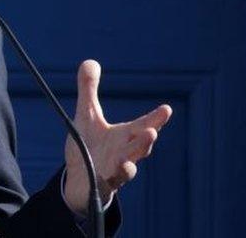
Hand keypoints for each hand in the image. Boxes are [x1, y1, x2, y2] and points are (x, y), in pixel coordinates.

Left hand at [62, 60, 171, 213]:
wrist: (79, 179)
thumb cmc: (89, 146)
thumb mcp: (86, 116)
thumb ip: (89, 91)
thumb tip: (89, 61)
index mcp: (124, 136)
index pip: (143, 125)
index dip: (155, 118)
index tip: (166, 108)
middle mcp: (124, 154)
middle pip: (139, 147)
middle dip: (146, 140)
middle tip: (152, 131)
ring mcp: (114, 171)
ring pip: (127, 168)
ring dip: (130, 163)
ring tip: (129, 160)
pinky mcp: (101, 184)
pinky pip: (108, 183)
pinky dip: (110, 179)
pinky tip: (109, 174)